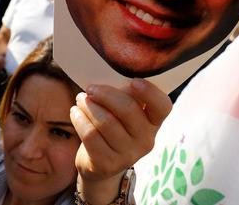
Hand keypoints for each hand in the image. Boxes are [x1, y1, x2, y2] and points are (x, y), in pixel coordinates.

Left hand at [71, 79, 172, 203]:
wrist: (100, 165)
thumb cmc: (114, 127)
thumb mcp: (125, 113)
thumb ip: (126, 96)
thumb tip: (115, 73)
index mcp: (154, 122)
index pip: (163, 106)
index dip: (150, 92)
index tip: (133, 81)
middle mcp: (146, 140)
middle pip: (128, 109)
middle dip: (106, 94)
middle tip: (91, 88)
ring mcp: (128, 155)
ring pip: (105, 122)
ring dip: (89, 105)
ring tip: (81, 99)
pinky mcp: (107, 164)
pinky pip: (90, 135)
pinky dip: (79, 119)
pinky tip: (75, 112)